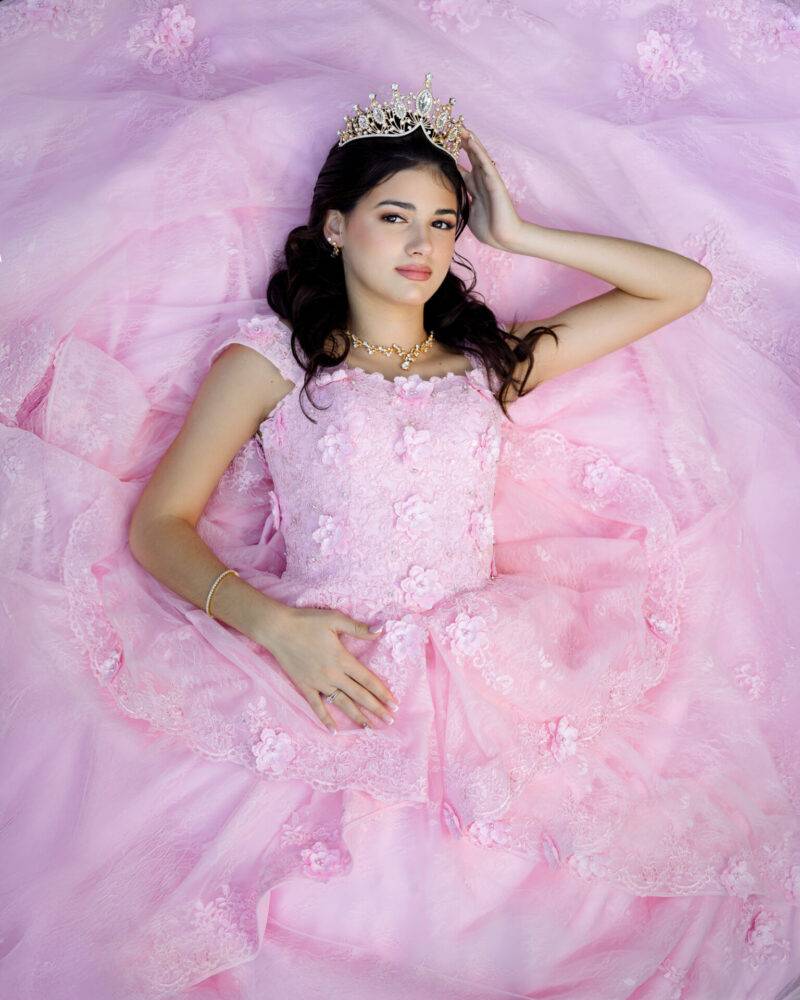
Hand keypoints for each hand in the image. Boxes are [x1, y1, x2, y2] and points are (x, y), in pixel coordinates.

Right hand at [261, 605, 398, 734]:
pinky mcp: (304, 686)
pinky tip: (334, 731)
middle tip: (390, 721)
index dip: (382, 692)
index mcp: (342, 659)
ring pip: (341, 703)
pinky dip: (325, 718)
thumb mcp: (335, 619)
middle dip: (376, 708)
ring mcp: (318, 683)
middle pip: (359, 695)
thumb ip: (358, 628)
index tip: (394, 703)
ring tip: (369, 727)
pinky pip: (317, 706)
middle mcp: (333, 675)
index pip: (367, 679)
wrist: (278, 629)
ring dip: (356, 716)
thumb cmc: (307, 621)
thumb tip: (381, 630)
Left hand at [457, 126, 523, 251]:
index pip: (462, 168)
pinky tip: (470, 139)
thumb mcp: (468, 213)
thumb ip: (461, 203)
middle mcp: (482, 180)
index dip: (452, 157)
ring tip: (460, 126)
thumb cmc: (489, 229)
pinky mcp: (495, 182)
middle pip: (470, 157)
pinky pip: (485, 163)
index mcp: (475, 188)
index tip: (440, 146)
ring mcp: (489, 180)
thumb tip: (448, 200)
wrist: (504, 237)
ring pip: (477, 155)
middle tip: (449, 129)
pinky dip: (477, 151)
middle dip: (460, 143)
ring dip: (469, 140)